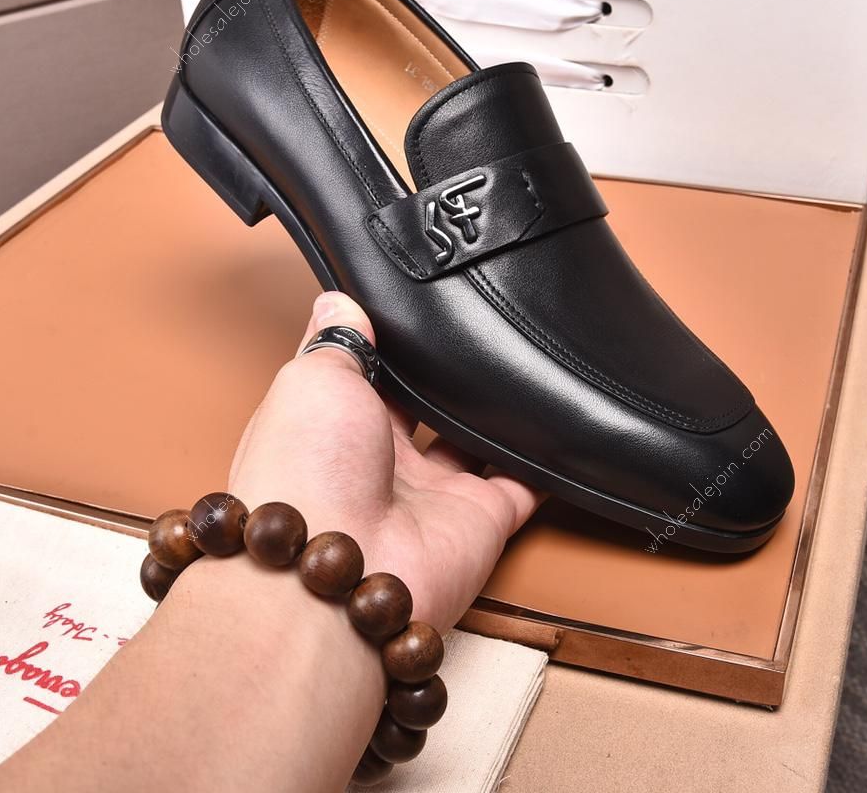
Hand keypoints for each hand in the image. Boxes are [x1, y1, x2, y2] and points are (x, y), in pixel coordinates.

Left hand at [227, 291, 543, 629]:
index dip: (389, 344)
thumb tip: (337, 300)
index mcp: (337, 425)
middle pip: (426, 408)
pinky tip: (561, 420)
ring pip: (477, 442)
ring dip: (496, 413)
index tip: (417, 305)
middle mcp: (383, 461)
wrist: (338, 567)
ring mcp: (435, 493)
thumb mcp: (310, 379)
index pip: (369, 376)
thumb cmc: (304, 468)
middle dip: (447, 377)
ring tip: (521, 360)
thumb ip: (336, 340)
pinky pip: (527, 484)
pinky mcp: (483, 519)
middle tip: (479, 327)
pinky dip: (548, 460)